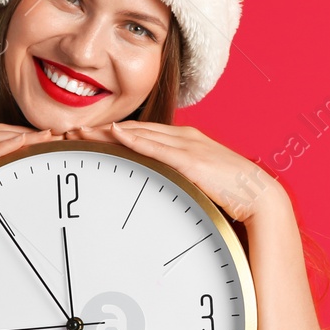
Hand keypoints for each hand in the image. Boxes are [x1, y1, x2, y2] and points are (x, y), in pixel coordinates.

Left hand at [65, 121, 286, 223]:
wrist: (260, 196)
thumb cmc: (232, 195)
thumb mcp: (198, 185)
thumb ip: (177, 183)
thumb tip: (156, 199)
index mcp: (185, 143)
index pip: (140, 134)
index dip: (110, 134)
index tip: (84, 137)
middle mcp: (184, 138)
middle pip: (133, 130)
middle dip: (100, 130)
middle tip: (69, 132)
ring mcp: (188, 146)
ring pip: (139, 134)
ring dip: (108, 133)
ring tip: (80, 133)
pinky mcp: (192, 159)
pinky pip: (157, 146)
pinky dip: (135, 139)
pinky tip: (116, 135)